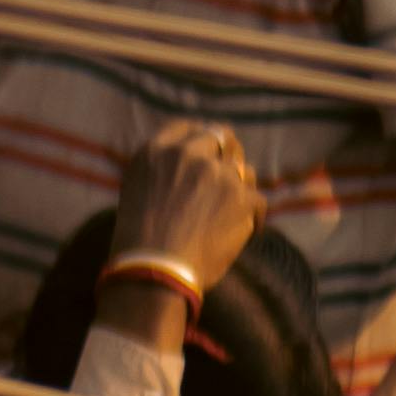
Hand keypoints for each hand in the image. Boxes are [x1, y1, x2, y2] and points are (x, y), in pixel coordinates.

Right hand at [104, 118, 260, 306]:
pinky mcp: (239, 197)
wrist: (156, 267)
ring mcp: (215, 173)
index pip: (190, 129)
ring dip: (243, 189)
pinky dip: (255, 218)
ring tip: (238, 211)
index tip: (212, 154)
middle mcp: (187, 154)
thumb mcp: (137, 193)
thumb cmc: (142, 244)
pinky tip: (251, 233)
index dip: (205, 140)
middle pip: (222, 138)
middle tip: (234, 177)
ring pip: (244, 170)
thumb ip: (160, 174)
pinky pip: (258, 200)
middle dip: (230, 155)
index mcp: (157, 150)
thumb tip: (182, 177)